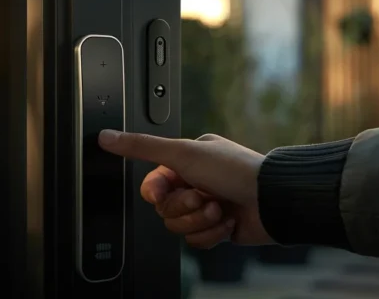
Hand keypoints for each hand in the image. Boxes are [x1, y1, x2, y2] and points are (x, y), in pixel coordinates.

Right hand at [98, 130, 274, 246]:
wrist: (272, 201)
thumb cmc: (234, 171)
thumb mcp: (181, 152)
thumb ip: (141, 147)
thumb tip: (106, 137)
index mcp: (187, 160)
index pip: (153, 183)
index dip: (156, 193)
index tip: (163, 194)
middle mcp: (196, 182)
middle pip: (165, 208)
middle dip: (185, 208)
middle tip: (203, 198)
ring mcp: (208, 206)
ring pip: (179, 227)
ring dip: (200, 221)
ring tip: (219, 210)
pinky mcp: (218, 229)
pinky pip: (197, 241)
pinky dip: (212, 234)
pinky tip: (227, 223)